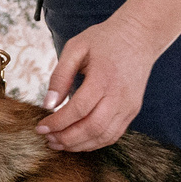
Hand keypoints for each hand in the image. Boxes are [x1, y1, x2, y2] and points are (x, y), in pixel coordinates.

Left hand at [38, 10, 161, 151]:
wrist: (139, 37)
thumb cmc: (105, 40)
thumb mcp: (76, 47)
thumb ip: (60, 75)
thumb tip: (48, 104)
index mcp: (104, 77)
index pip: (79, 109)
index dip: (58, 122)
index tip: (41, 127)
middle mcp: (119, 95)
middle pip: (92, 128)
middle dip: (67, 138)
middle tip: (48, 138)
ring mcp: (129, 105)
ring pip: (103, 136)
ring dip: (79, 145)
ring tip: (59, 143)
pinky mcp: (132, 111)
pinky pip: (113, 135)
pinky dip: (94, 143)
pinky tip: (78, 141)